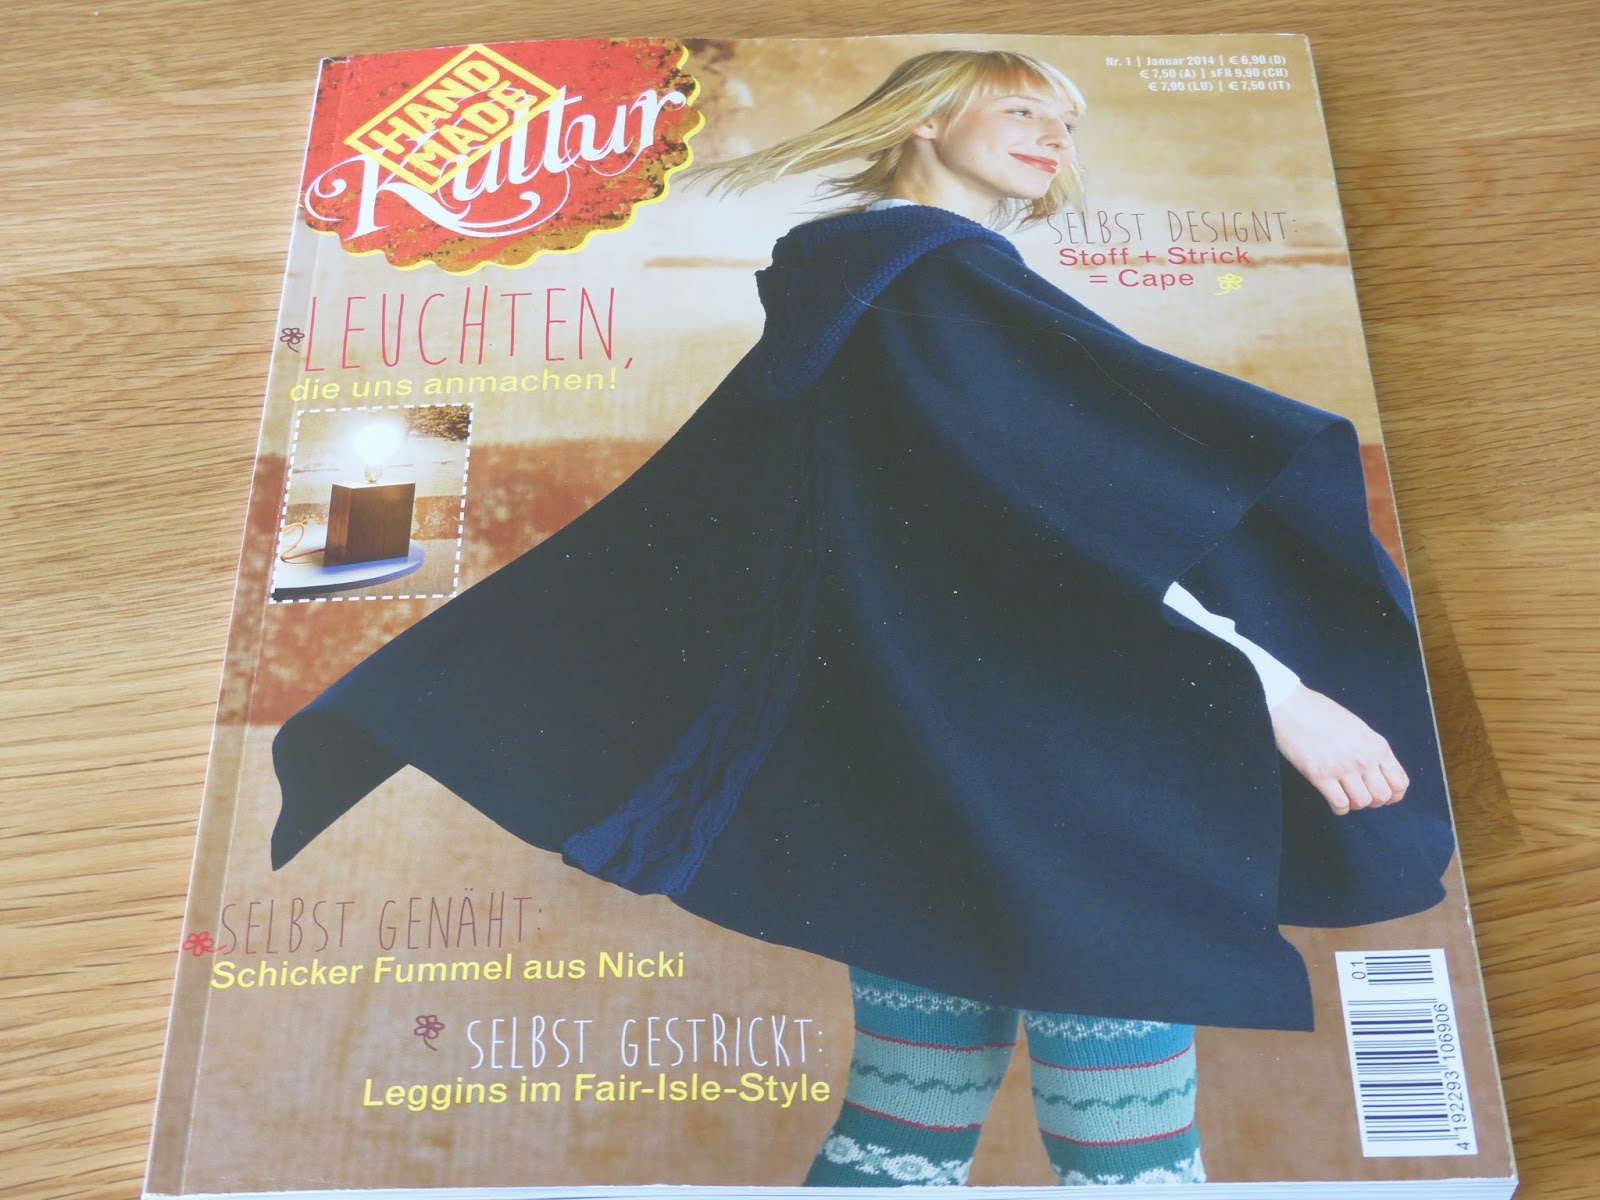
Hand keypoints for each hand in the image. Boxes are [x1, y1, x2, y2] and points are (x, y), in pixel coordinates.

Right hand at [1269, 684, 1408, 815]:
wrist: (1291, 707)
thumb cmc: (1321, 713)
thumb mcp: (1358, 728)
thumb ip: (1371, 750)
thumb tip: (1377, 773)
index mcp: (1377, 745)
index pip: (1400, 783)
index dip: (1394, 795)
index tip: (1383, 796)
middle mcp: (1364, 758)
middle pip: (1382, 797)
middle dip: (1373, 801)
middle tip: (1360, 794)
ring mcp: (1342, 768)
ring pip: (1362, 803)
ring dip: (1355, 804)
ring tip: (1345, 795)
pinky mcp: (1320, 775)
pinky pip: (1340, 804)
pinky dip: (1339, 808)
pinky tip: (1333, 799)